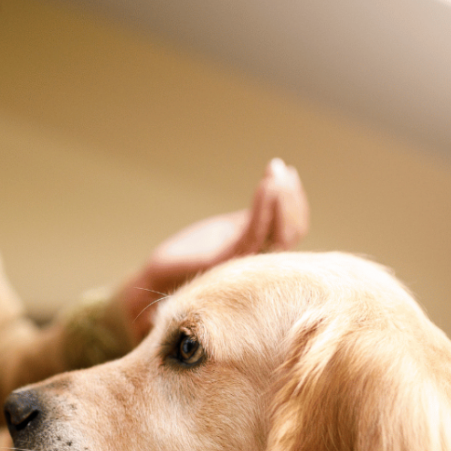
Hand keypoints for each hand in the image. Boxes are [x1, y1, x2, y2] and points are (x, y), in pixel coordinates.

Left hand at [121, 158, 308, 337]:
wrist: (155, 281)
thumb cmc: (188, 257)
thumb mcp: (225, 232)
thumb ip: (249, 221)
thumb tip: (273, 191)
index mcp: (258, 255)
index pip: (292, 230)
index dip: (295, 201)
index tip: (288, 172)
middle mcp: (256, 263)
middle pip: (292, 232)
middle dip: (291, 198)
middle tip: (284, 169)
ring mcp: (240, 265)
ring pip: (279, 235)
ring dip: (281, 200)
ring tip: (276, 175)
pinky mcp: (221, 264)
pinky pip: (252, 236)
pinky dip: (263, 209)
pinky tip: (265, 187)